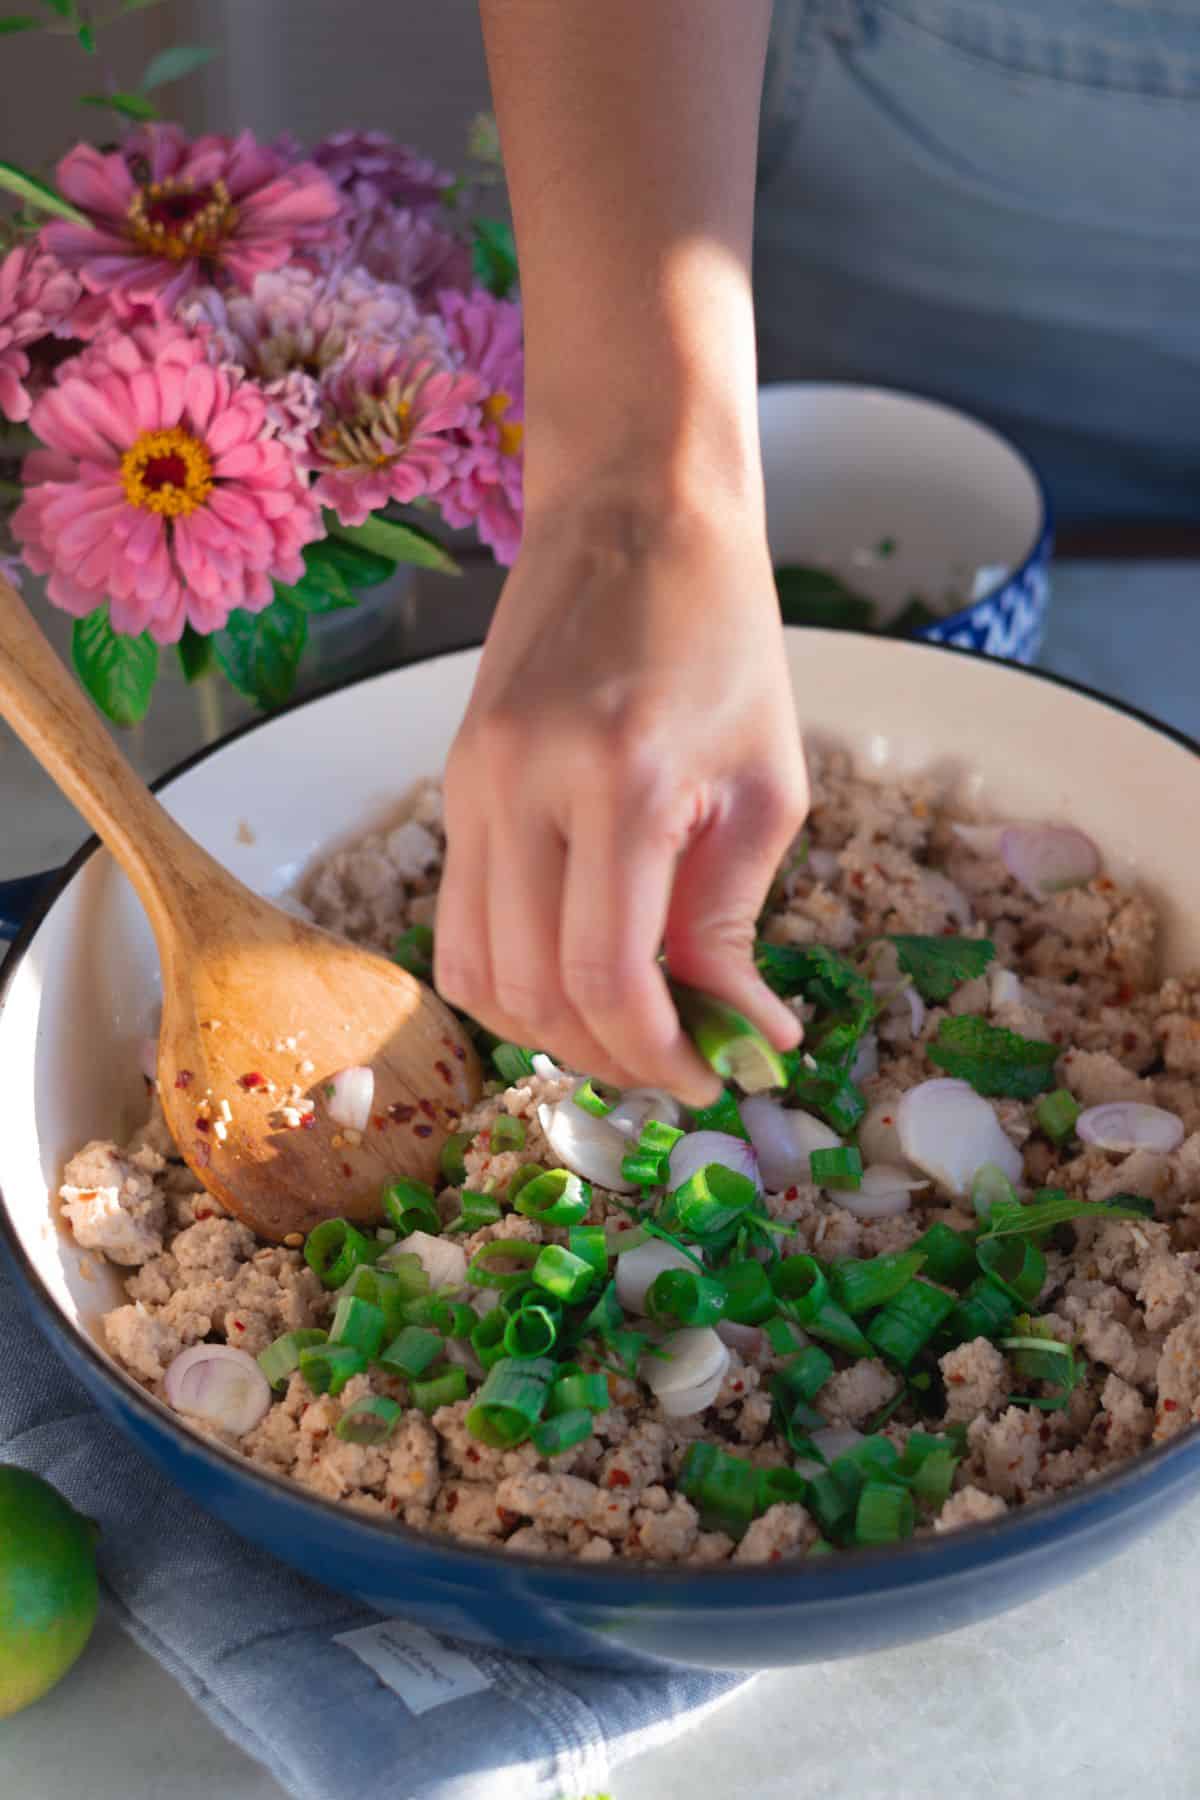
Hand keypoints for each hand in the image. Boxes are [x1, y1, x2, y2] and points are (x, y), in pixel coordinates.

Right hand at [435, 491, 808, 1106]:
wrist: (634, 515)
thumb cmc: (724, 637)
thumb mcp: (765, 783)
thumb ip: (731, 919)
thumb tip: (739, 1033)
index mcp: (619, 781)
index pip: (606, 977)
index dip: (657, 1055)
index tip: (709, 1079)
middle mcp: (519, 787)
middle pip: (530, 993)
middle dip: (607, 1056)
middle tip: (674, 1064)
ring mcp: (468, 785)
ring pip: (473, 974)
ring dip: (548, 1031)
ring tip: (623, 1030)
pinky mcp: (452, 784)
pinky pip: (456, 923)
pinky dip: (507, 979)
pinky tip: (570, 975)